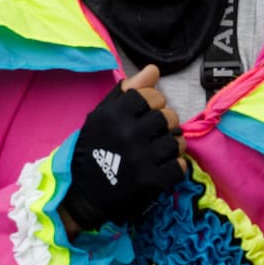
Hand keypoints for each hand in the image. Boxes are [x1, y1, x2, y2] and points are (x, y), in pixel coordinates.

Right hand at [61, 65, 185, 232]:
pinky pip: (180, 165)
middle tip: (151, 135)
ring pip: (178, 141)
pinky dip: (174, 166)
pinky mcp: (152, 182)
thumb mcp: (102, 115)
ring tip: (157, 151)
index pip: (154, 96)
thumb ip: (128, 90)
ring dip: (170, 145)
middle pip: (169, 116)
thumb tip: (154, 70)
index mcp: (115, 114)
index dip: (152, 104)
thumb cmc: (93, 150)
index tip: (143, 115)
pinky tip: (160, 167)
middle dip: (163, 124)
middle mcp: (129, 134)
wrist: (83, 194)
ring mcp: (142, 159)